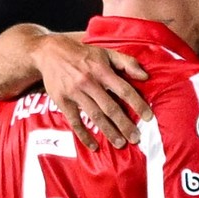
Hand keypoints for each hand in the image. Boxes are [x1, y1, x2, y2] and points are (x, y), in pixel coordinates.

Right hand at [33, 34, 149, 148]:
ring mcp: (74, 92)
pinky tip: (93, 146)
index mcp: (102, 70)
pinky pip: (74, 121)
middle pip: (110, 107)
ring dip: (108, 131)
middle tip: (136, 139)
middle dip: (124, 124)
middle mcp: (89, 82)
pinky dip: (83, 135)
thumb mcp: (105, 53)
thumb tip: (145, 77)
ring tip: (120, 144)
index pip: (124, 90)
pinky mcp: (62, 101)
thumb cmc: (83, 54)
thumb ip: (127, 62)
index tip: (149, 118)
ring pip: (94, 116)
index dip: (137, 104)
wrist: (49, 52)